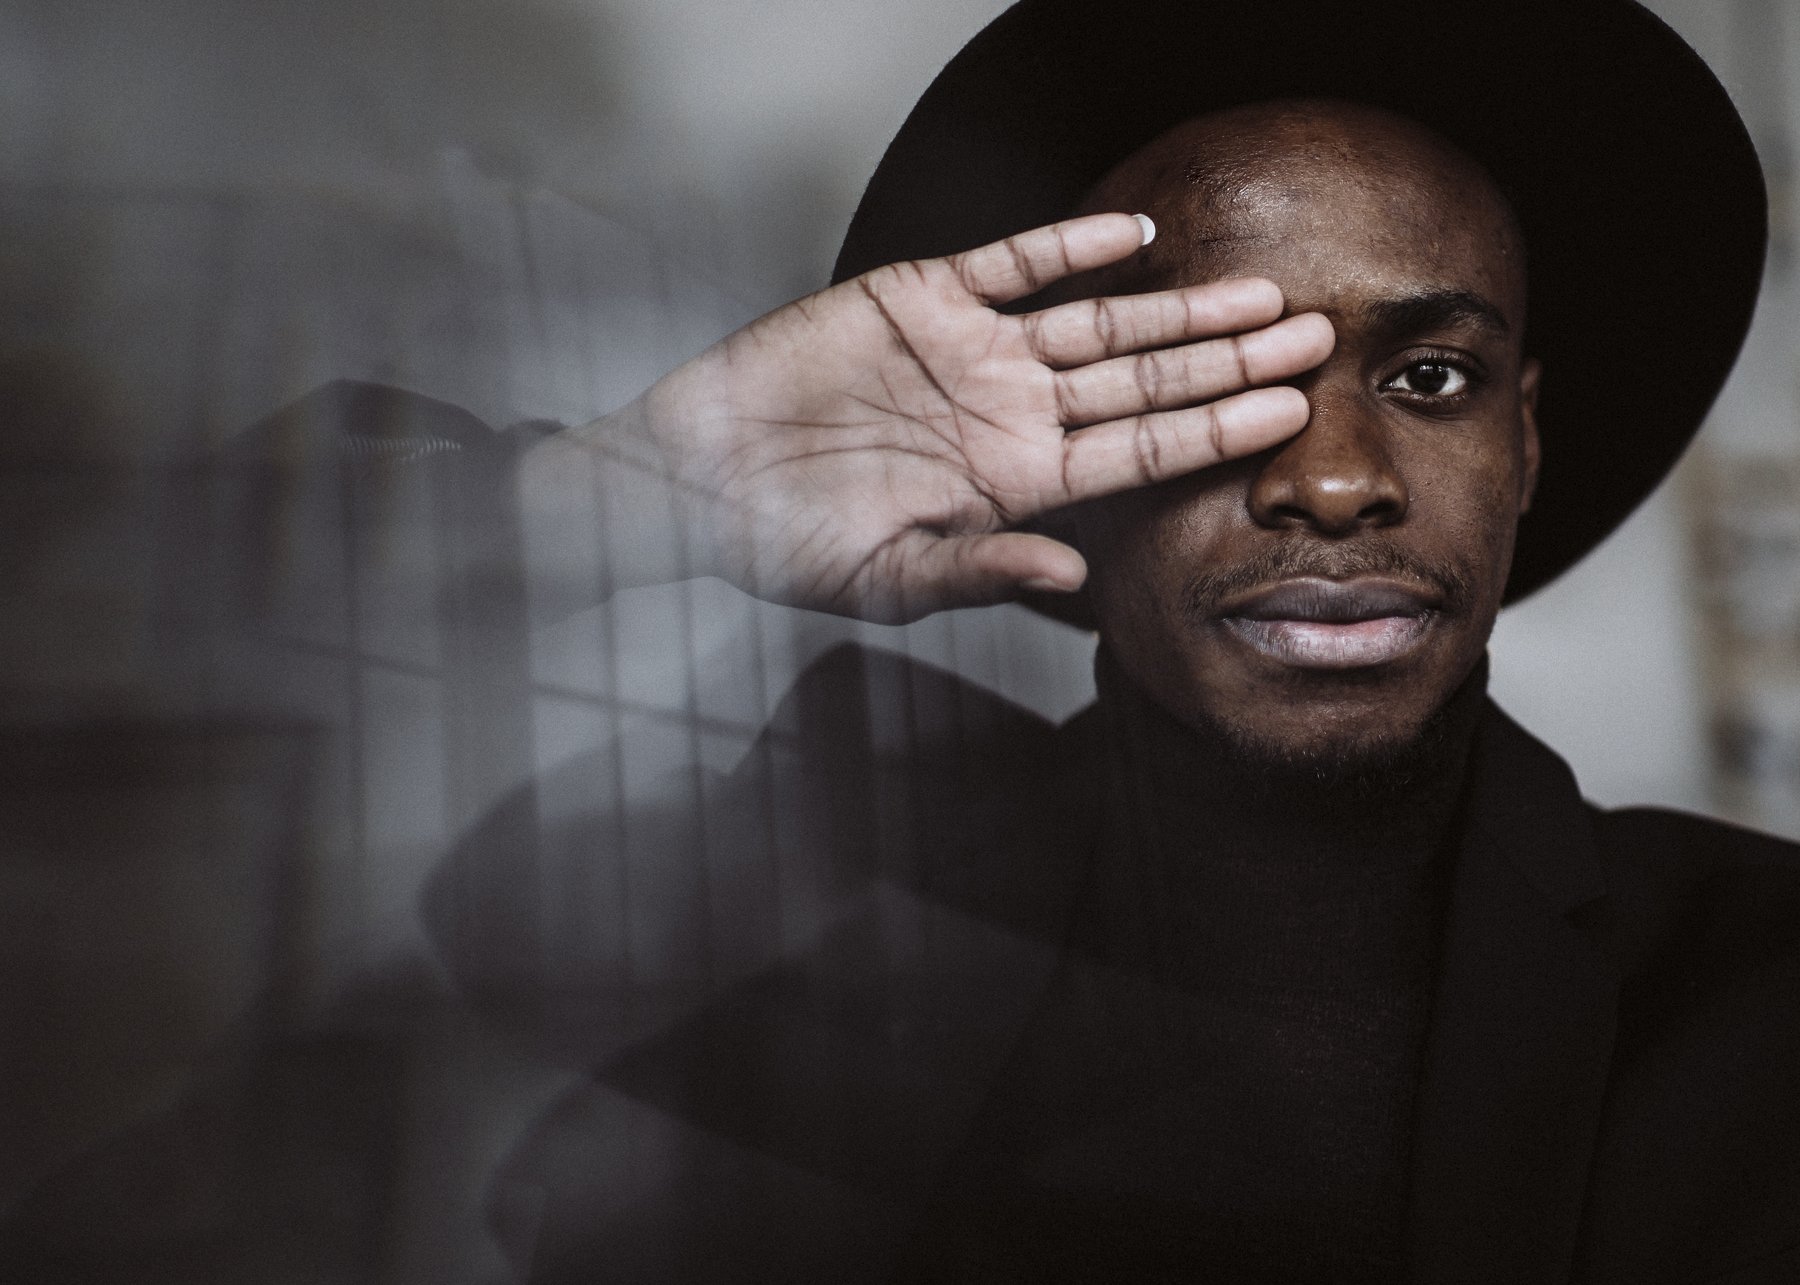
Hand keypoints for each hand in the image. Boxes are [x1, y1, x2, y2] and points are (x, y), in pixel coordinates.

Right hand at [610, 213, 1333, 622]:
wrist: (700, 474)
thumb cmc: (783, 542)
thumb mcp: (883, 579)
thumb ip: (981, 571)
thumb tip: (1078, 576)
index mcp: (1015, 484)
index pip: (1140, 452)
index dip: (1218, 431)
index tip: (1293, 413)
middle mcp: (1013, 413)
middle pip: (1146, 381)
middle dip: (1233, 361)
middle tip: (1321, 335)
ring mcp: (975, 354)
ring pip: (1100, 321)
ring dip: (1178, 307)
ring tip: (1258, 292)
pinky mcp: (923, 300)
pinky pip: (1012, 264)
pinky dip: (1069, 245)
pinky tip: (1134, 233)